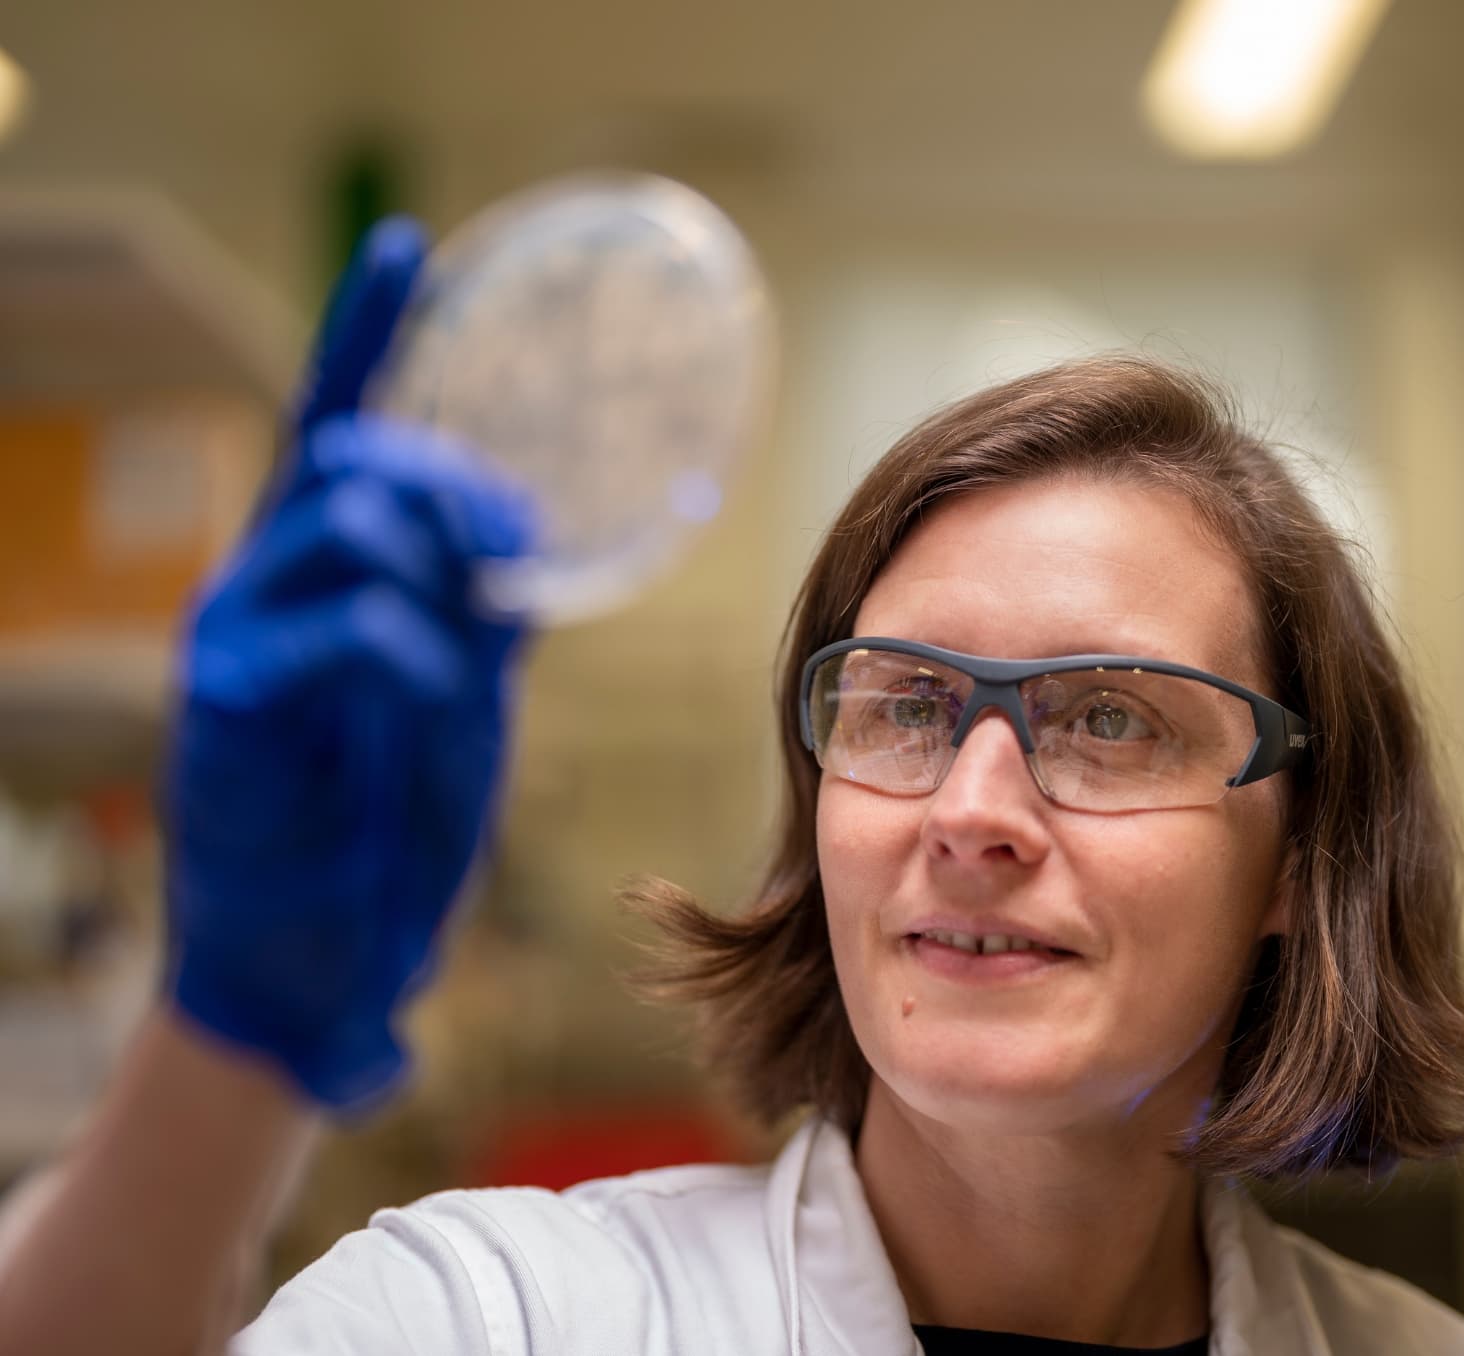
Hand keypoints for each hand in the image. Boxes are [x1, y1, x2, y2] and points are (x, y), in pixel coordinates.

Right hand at [163, 219, 534, 1109]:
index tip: (406, 245)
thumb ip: (478, 615)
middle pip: (352, 460)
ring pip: (343, 523)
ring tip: (455, 650)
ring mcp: (237, 643)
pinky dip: (405, 646)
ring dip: (429, 568)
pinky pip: (336, 629)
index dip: (367, 335)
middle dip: (447, 484)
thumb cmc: (378, 832)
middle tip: (508, 543)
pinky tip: (423, 687)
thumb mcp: (456, 704)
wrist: (311, 972)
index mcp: (318, 580)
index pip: (335, 429)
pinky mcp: (229, 712)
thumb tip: (525, 532)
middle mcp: (264, 589)